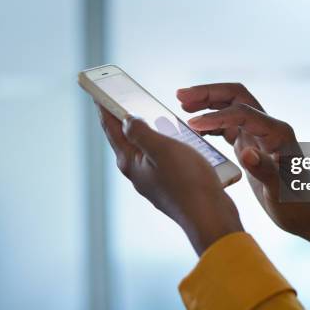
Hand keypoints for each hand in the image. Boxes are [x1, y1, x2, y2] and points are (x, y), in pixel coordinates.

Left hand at [96, 105, 242, 254]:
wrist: (210, 217)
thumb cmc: (188, 182)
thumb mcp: (162, 149)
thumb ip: (140, 132)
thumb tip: (125, 120)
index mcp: (130, 162)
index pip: (111, 129)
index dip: (105, 108)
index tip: (98, 92)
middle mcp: (138, 173)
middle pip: (126, 138)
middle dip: (123, 118)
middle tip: (123, 98)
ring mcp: (154, 180)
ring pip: (146, 148)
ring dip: (148, 130)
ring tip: (151, 113)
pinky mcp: (171, 185)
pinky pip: (163, 158)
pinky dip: (165, 143)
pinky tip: (177, 138)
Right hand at [176, 83, 308, 234]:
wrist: (307, 213)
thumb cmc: (297, 203)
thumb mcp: (281, 190)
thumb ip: (265, 170)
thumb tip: (245, 152)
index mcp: (277, 133)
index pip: (241, 113)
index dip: (215, 116)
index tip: (191, 123)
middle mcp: (268, 127)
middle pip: (236, 97)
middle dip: (208, 93)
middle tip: (181, 96)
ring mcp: (259, 135)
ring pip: (230, 107)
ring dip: (207, 103)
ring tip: (182, 105)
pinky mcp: (251, 145)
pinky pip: (228, 125)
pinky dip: (210, 123)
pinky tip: (194, 128)